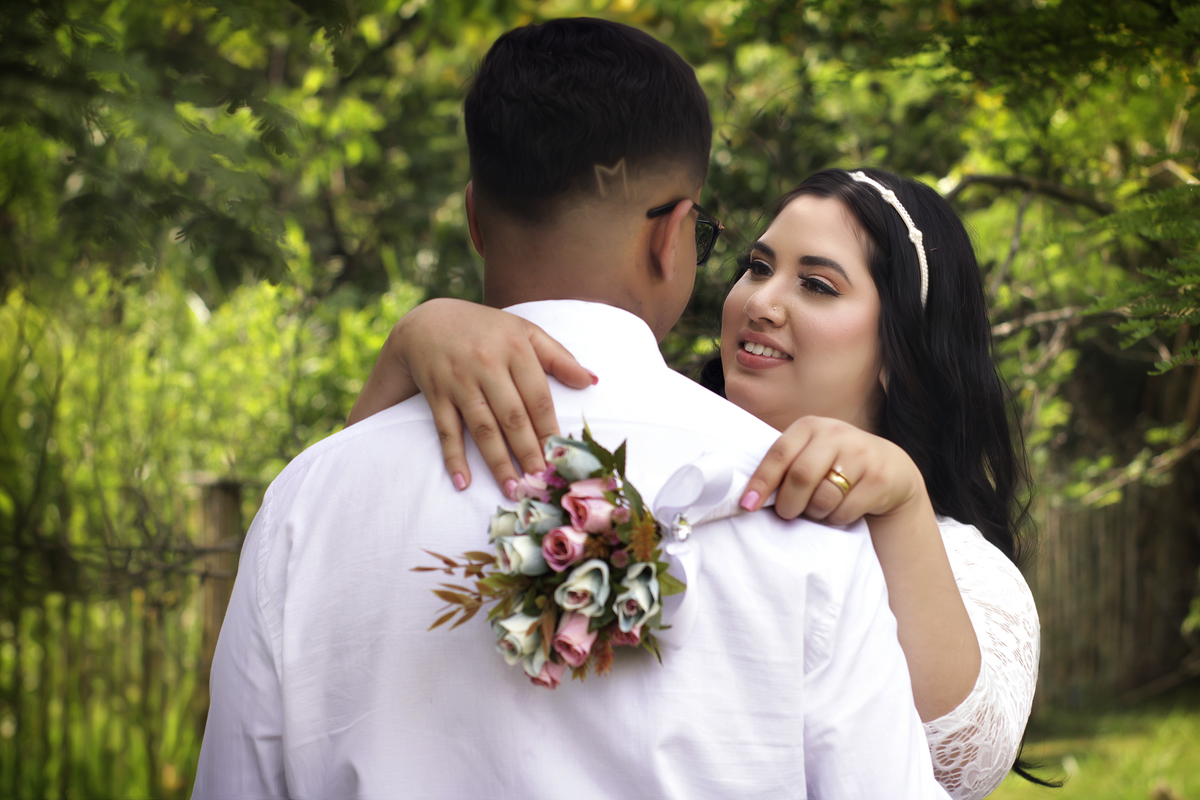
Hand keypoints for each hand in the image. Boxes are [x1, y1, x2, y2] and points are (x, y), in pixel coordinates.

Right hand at [352, 298, 594, 494]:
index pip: (538, 396)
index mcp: (515, 348)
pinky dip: (453, 457)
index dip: (550, 429)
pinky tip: (464, 482)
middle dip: (528, 452)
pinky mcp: (436, 394)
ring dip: (497, 461)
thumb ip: (558, 357)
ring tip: (513, 489)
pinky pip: (446, 430)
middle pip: (512, 416)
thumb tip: (591, 381)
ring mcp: (459, 381)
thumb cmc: (487, 330)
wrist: (429, 321)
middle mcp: (486, 364)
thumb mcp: (525, 332)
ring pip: (482, 427)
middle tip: (542, 483)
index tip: (562, 458)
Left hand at [739, 416, 926, 524]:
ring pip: (823, 498)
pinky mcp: (879, 478)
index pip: (779, 454)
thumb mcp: (810, 452)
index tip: (747, 505)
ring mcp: (860, 454)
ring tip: (817, 509)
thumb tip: (749, 496)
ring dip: (814, 513)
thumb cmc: (836, 463)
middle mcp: (835, 434)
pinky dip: (835, 519)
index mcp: (810, 426)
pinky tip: (840, 510)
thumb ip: (785, 464)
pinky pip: (845, 510)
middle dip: (788, 504)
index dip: (761, 481)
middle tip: (787, 514)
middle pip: (801, 476)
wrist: (891, 468)